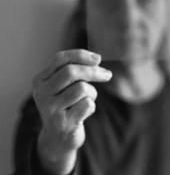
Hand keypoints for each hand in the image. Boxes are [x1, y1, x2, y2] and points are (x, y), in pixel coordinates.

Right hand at [32, 49, 111, 173]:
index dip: (81, 55)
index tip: (98, 58)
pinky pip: (87, 105)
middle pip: (71, 72)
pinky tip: (83, 113)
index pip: (60, 59)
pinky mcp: (62, 124)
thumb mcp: (65, 84)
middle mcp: (41, 93)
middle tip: (107, 74)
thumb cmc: (66, 103)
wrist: (59, 138)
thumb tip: (96, 59)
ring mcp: (50, 110)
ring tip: (87, 100)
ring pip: (81, 88)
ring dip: (92, 92)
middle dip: (93, 71)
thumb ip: (76, 68)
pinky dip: (91, 106)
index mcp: (40, 80)